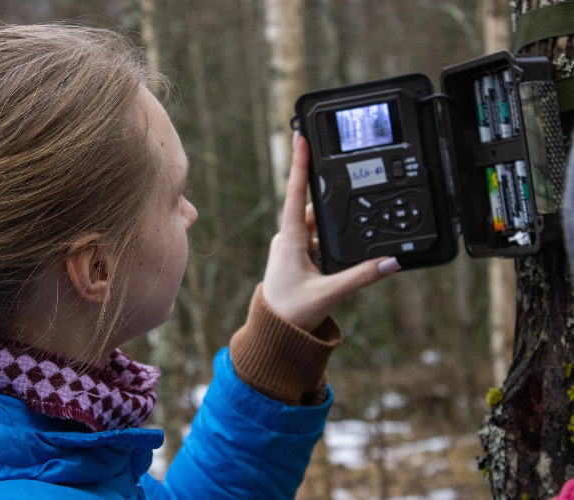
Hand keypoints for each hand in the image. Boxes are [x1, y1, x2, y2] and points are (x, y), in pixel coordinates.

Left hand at [262, 134, 400, 331]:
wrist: (274, 333)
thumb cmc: (290, 313)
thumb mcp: (328, 294)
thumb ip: (361, 277)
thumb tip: (391, 263)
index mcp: (290, 239)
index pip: (295, 193)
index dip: (300, 163)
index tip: (301, 136)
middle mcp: (289, 238)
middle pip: (312, 206)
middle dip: (329, 194)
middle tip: (343, 171)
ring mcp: (293, 248)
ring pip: (317, 225)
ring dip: (332, 223)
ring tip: (348, 222)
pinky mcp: (299, 258)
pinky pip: (318, 239)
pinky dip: (331, 239)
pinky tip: (343, 247)